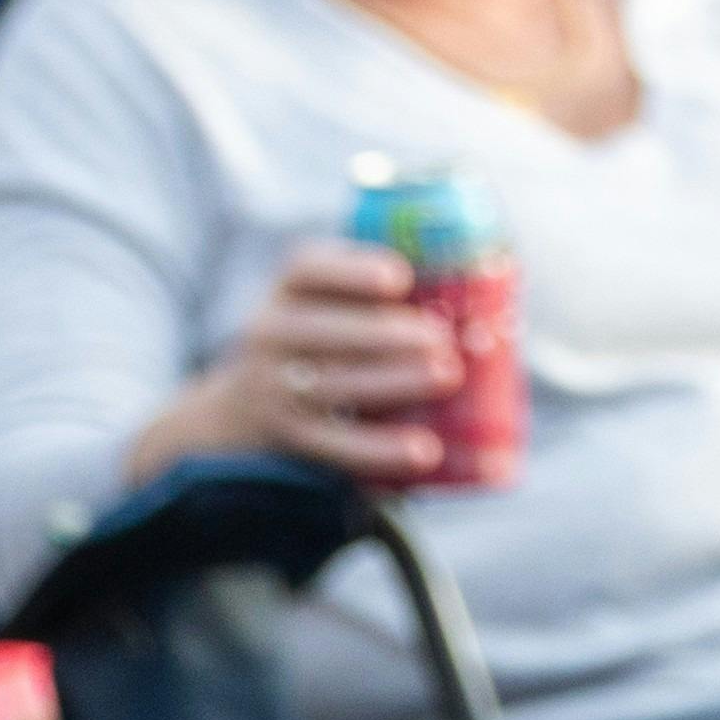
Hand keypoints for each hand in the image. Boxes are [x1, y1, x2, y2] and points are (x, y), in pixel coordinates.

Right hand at [159, 244, 465, 487]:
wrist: (235, 416)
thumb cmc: (315, 345)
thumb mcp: (324, 307)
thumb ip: (377, 294)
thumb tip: (485, 290)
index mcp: (289, 290)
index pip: (307, 269)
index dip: (352, 272)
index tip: (400, 278)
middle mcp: (271, 334)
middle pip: (325, 332)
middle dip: (386, 336)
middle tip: (441, 339)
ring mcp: (273, 389)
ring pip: (333, 387)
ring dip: (393, 382)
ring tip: (446, 376)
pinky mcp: (289, 439)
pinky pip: (334, 445)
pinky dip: (380, 449)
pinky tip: (424, 450)